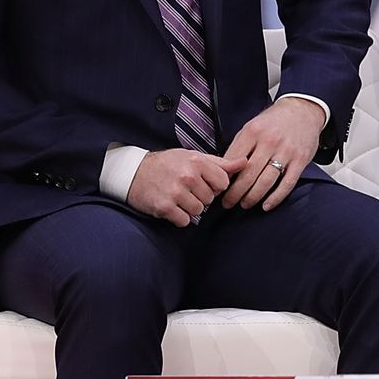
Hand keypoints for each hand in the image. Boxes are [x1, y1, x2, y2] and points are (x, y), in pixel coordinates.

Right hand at [127, 149, 244, 226]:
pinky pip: (184, 221)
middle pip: (211, 198)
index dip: (214, 185)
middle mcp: (188, 176)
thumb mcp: (193, 157)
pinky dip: (179, 217)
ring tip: (178, 197)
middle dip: (201, 196)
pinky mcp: (164, 207)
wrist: (133, 173)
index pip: (223, 183)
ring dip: (190, 208)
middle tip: (186, 189)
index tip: (202, 182)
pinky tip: (171, 206)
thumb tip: (245, 162)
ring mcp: (175, 192)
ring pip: (199, 211)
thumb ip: (220, 163)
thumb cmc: (168, 164)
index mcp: (197, 161)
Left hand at [219, 96, 322, 210]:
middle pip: (248, 174)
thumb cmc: (274, 121)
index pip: (233, 161)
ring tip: (244, 204)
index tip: (218, 188)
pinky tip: (267, 205)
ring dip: (252, 197)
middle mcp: (269, 141)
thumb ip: (239, 147)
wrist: (302, 110)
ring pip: (266, 181)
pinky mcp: (300, 160)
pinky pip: (287, 183)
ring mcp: (286, 151)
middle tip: (228, 203)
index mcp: (253, 132)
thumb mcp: (251, 127)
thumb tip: (225, 171)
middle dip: (235, 193)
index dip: (224, 178)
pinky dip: (276, 197)